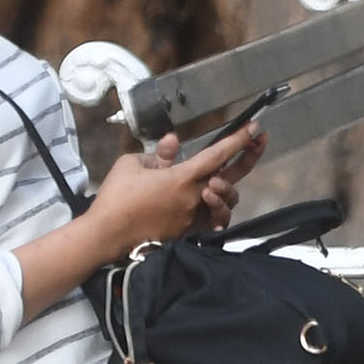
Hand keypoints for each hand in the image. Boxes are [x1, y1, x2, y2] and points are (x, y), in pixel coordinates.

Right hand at [92, 123, 262, 251]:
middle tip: (257, 142)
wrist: (106, 235)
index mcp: (182, 178)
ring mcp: (193, 216)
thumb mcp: (132, 164)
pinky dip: (217, 210)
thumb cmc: (116, 198)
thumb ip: (158, 153)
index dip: (238, 140)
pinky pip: (213, 220)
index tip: (253, 128)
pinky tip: (213, 201)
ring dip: (226, 188)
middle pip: (231, 177)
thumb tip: (173, 143)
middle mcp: (193, 198)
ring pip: (226, 201)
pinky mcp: (187, 231)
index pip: (217, 155)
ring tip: (214, 180)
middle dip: (248, 157)